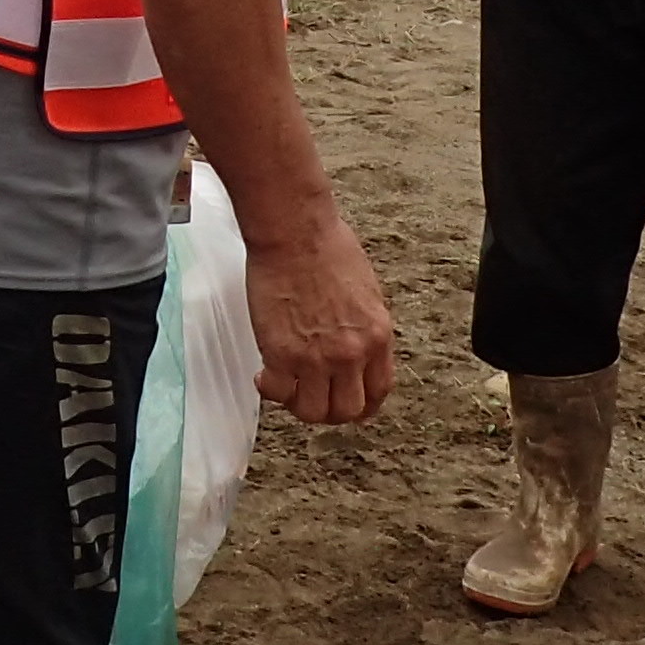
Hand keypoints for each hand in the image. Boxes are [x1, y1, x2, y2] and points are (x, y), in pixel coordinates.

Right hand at [241, 207, 393, 424]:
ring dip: (298, 403)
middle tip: (313, 396)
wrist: (295, 232)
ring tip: (288, 387)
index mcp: (378, 336)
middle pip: (347, 411)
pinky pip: (277, 393)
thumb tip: (357, 346)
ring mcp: (316, 358)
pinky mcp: (281, 355)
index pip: (379, 391)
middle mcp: (351, 353)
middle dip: (329, 410)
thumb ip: (364, 327)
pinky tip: (264, 376)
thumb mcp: (366, 292)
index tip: (349, 404)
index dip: (363, 405)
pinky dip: (270, 390)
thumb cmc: (326, 246)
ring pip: (312, 412)